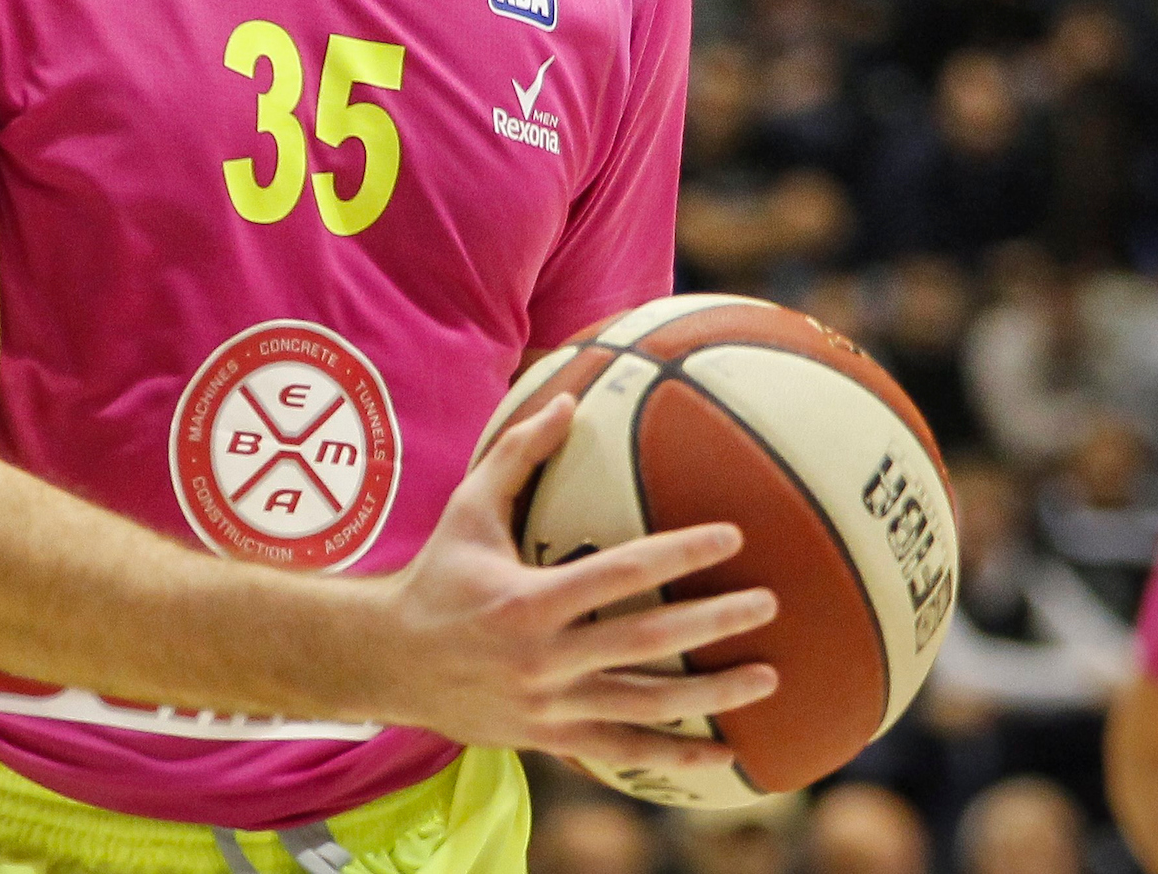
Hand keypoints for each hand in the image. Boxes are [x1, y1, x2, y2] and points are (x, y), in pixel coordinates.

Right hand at [367, 395, 779, 774]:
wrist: (389, 661)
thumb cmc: (436, 575)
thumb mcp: (468, 509)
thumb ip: (517, 455)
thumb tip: (566, 399)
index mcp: (527, 600)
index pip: (619, 572)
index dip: (679, 554)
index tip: (731, 536)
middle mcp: (542, 657)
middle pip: (646, 641)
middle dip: (714, 622)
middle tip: (768, 603)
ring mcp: (548, 705)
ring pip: (646, 705)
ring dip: (712, 696)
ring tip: (768, 677)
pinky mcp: (548, 738)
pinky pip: (622, 752)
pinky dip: (675, 757)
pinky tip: (725, 756)